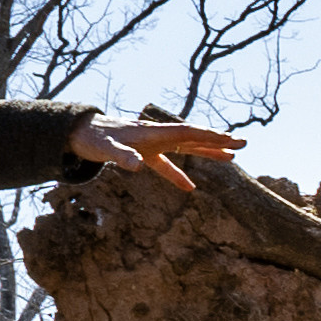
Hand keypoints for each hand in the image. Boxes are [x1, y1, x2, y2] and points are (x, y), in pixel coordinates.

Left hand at [61, 111, 247, 181]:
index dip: (210, 137)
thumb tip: (138, 167)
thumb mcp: (105, 149)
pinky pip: (168, 164)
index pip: (188, 133)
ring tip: (231, 157)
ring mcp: (152, 144)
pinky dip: (180, 174)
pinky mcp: (144, 153)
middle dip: (218, 141)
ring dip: (208, 152)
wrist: (77, 132)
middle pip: (193, 137)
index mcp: (153, 133)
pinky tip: (191, 188)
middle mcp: (157, 136)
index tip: (231, 140)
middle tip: (243, 144)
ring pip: (186, 148)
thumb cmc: (92, 138)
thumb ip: (122, 157)